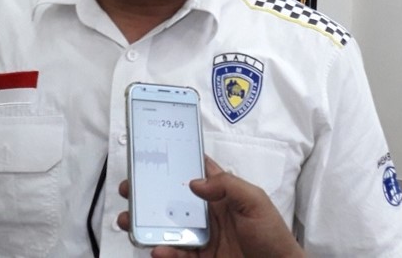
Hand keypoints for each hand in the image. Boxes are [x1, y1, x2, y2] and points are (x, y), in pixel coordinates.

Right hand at [117, 156, 303, 257]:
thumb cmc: (272, 235)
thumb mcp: (255, 201)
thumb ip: (227, 185)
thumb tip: (194, 182)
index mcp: (220, 193)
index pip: (194, 172)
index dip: (175, 161)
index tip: (151, 153)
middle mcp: (206, 213)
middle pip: (172, 200)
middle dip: (149, 194)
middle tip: (129, 189)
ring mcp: (201, 238)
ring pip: (167, 228)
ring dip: (146, 224)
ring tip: (129, 220)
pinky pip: (176, 255)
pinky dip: (164, 253)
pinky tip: (157, 249)